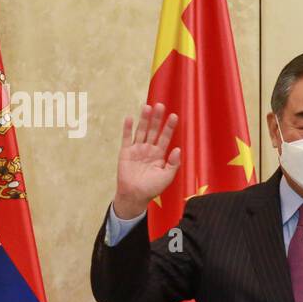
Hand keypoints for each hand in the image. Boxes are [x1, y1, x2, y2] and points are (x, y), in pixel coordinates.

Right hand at [114, 102, 180, 218]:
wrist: (135, 196)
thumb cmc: (152, 188)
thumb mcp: (167, 176)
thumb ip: (173, 163)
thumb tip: (177, 148)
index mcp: (159, 155)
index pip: (165, 137)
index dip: (169, 127)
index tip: (174, 116)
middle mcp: (148, 149)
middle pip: (153, 130)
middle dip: (157, 118)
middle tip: (160, 105)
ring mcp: (137, 149)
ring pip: (141, 131)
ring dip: (144, 119)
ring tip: (147, 107)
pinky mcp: (125, 152)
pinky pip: (127, 138)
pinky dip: (128, 128)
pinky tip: (130, 118)